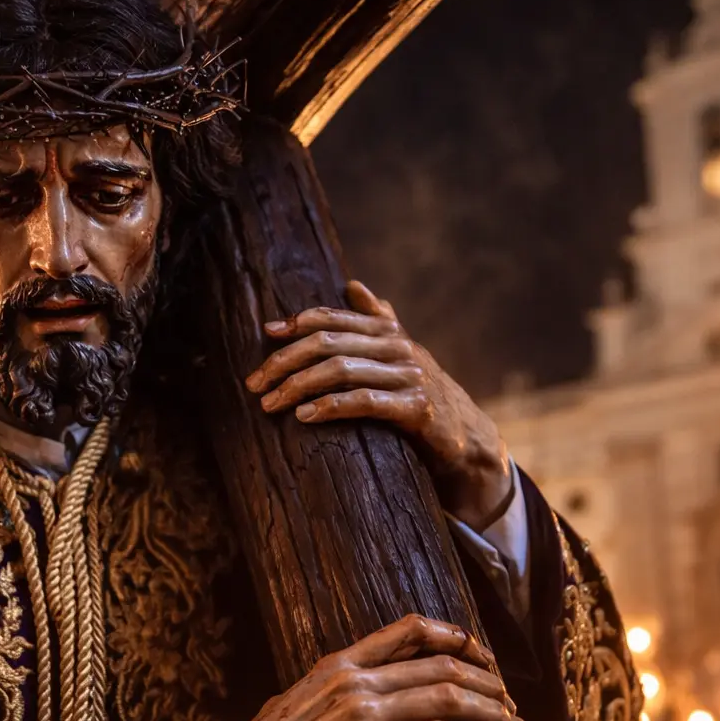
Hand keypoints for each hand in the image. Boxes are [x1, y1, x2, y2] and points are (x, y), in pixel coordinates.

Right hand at [221, 613, 524, 720]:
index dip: (455, 636)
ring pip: (446, 697)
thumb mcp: (298, 699)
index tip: (482, 653)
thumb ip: (335, 689)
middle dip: (487, 682)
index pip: (408, 629)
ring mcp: (362, 711)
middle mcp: (355, 678)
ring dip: (490, 712)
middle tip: (511, 702)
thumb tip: (362, 692)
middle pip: (441, 664)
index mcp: (339, 662)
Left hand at [246, 280, 512, 525]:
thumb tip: (353, 284)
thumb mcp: (401, 354)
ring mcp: (409, 376)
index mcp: (390, 331)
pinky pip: (364, 401)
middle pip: (329, 342)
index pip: (335, 317)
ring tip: (270, 403)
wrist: (465, 436)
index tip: (267, 333)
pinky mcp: (416, 408)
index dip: (298, 322)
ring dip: (297, 386)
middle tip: (254, 383)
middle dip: (285, 360)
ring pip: (341, 370)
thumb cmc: (420, 394)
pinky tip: (304, 416)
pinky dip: (329, 407)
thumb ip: (378, 320)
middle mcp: (399, 347)